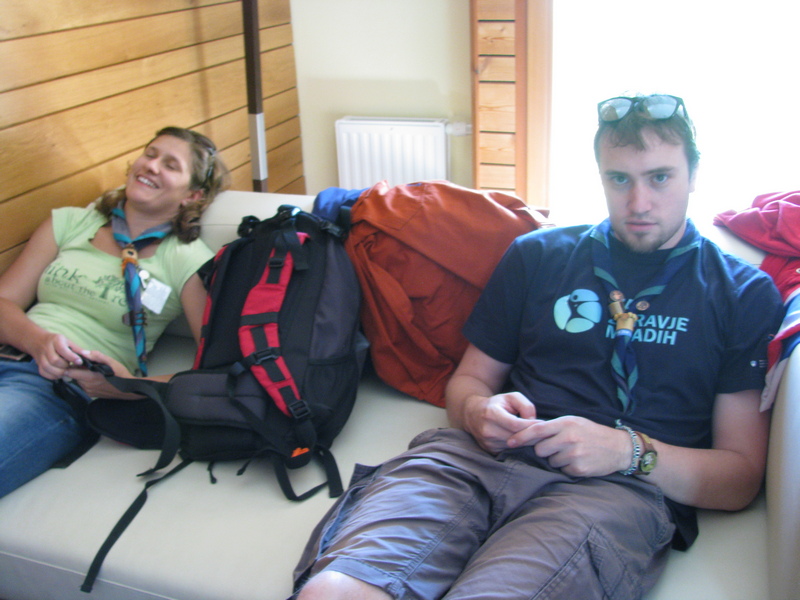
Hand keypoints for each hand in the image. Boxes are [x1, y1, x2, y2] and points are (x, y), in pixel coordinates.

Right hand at [29, 332, 85, 379]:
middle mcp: (46, 348)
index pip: (62, 350)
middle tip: (71, 367)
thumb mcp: (68, 342)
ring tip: (66, 371)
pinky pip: (44, 373)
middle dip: (65, 366)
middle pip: (54, 360)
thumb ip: (77, 349)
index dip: (71, 357)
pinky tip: (59, 374)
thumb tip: (88, 355)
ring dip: (59, 372)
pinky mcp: (38, 365)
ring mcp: (40, 357)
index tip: (79, 362)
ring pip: (48, 367)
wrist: (38, 341)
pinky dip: (53, 376)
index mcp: (56, 340)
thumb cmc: (58, 342)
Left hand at [65, 350, 132, 397]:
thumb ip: (96, 356)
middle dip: (77, 370)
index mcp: (89, 377)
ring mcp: (88, 391)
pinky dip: (85, 381)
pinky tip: (95, 378)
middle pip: (73, 376)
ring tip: (92, 371)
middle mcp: (86, 386)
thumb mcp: (111, 362)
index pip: (69, 372)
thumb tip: (83, 352)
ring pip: (78, 381)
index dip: (70, 365)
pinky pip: (83, 386)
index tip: (75, 361)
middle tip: (86, 365)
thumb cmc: (120, 374)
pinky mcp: (90, 395)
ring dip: (81, 375)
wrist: (128, 390)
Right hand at [462, 391, 541, 453]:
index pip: (515, 425)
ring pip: (515, 446)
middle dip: (532, 435)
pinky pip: (511, 451)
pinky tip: (523, 439)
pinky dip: (520, 446)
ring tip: (534, 435)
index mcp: (491, 414)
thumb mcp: (511, 397)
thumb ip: (525, 406)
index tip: (543, 423)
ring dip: (527, 442)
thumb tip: (533, 422)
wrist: (473, 414)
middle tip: (544, 431)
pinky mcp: (490, 450)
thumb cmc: (496, 404)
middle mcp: (487, 430)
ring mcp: (488, 442)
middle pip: (517, 438)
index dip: (531, 425)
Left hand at [509, 416, 631, 476]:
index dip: (521, 437)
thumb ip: (553, 426)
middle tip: (557, 447)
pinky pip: (562, 470)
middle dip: (544, 450)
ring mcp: (574, 454)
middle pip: (540, 449)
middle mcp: (569, 438)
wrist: (619, 448)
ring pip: (550, 461)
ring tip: (572, 453)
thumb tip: (529, 431)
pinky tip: (579, 461)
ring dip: (557, 459)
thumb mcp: (574, 422)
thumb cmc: (592, 433)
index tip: (510, 442)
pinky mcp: (579, 469)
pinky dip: (567, 467)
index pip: (537, 430)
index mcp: (566, 424)